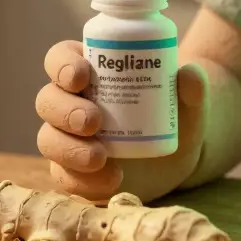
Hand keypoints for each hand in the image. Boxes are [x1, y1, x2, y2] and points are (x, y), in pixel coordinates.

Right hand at [35, 40, 207, 201]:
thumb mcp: (188, 99)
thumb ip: (192, 86)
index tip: (83, 76)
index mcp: (89, 71)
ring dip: (68, 149)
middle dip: (65, 110)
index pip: (59, 59)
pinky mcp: (74, 171)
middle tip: (94, 121)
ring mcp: (69, 138)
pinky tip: (110, 181)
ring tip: (101, 158)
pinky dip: (81, 181)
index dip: (61, 64)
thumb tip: (189, 74)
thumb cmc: (174, 113)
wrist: (177, 154)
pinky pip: (63, 176)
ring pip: (48, 139)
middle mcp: (71, 103)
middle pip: (47, 100)